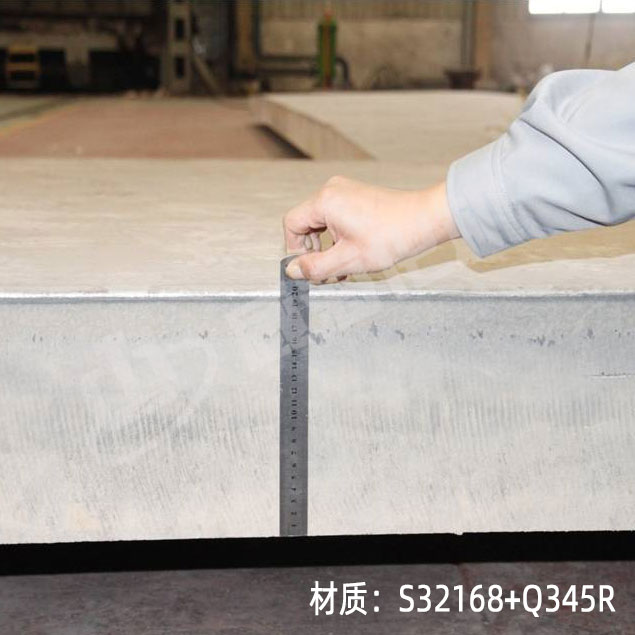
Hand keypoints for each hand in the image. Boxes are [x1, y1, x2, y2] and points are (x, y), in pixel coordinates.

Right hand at [283, 176, 458, 281]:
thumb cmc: (391, 236)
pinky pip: (335, 219)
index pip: (291, 224)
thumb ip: (315, 267)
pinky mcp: (356, 197)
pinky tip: (351, 256)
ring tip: (342, 267)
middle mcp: (332, 191)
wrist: (424, 220)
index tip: (308, 268)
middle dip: (313, 252)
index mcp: (325, 201)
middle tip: (327, 272)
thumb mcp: (348, 260)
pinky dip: (338, 238)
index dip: (294, 250)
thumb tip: (293, 271)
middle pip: (305, 224)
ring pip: (321, 224)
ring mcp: (345, 192)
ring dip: (327, 248)